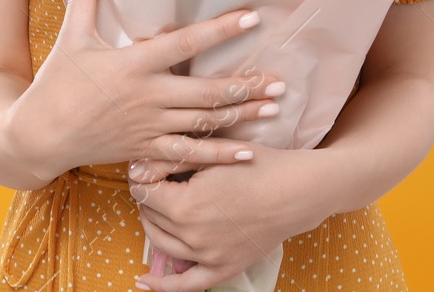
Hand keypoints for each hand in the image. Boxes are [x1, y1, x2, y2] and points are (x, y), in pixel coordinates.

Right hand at [6, 0, 285, 181]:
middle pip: (206, 92)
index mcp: (133, 65)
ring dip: (242, 116)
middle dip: (245, 86)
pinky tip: (248, 152)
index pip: (185, 44)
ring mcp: (150, 127)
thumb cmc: (57, 84)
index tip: (251, 18)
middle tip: (279, 80)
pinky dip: (221, 155)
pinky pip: (190, 154)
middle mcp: (148, 97)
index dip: (220, 30)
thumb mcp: (72, 37)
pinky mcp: (147, 150)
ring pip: (205, 123)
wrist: (40, 137)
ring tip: (273, 108)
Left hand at [127, 142, 329, 291]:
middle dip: (149, 197)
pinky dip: (162, 286)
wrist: (295, 191)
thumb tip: (138, 169)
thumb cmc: (256, 166)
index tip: (146, 167)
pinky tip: (143, 281)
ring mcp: (207, 256)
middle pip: (151, 216)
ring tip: (156, 209)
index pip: (144, 192)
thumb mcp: (211, 154)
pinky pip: (186, 285)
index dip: (143, 175)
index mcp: (185, 205)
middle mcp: (191, 235)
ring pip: (162, 244)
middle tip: (155, 182)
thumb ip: (173, 161)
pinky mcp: (222, 269)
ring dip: (153, 225)